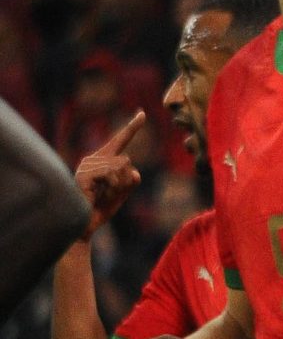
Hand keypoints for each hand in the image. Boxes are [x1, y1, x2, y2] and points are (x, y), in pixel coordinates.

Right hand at [73, 112, 146, 232]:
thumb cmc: (102, 207)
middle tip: (110, 194)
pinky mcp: (83, 174)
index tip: (143, 114)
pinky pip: (111, 174)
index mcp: (103, 160)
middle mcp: (93, 159)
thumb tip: (132, 169)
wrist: (85, 224)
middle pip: (126, 160)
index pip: (120, 141)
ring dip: (119, 185)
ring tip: (103, 195)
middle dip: (125, 181)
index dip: (132, 128)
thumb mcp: (123, 191)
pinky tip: (99, 195)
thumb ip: (130, 179)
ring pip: (120, 166)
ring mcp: (86, 165)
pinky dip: (113, 187)